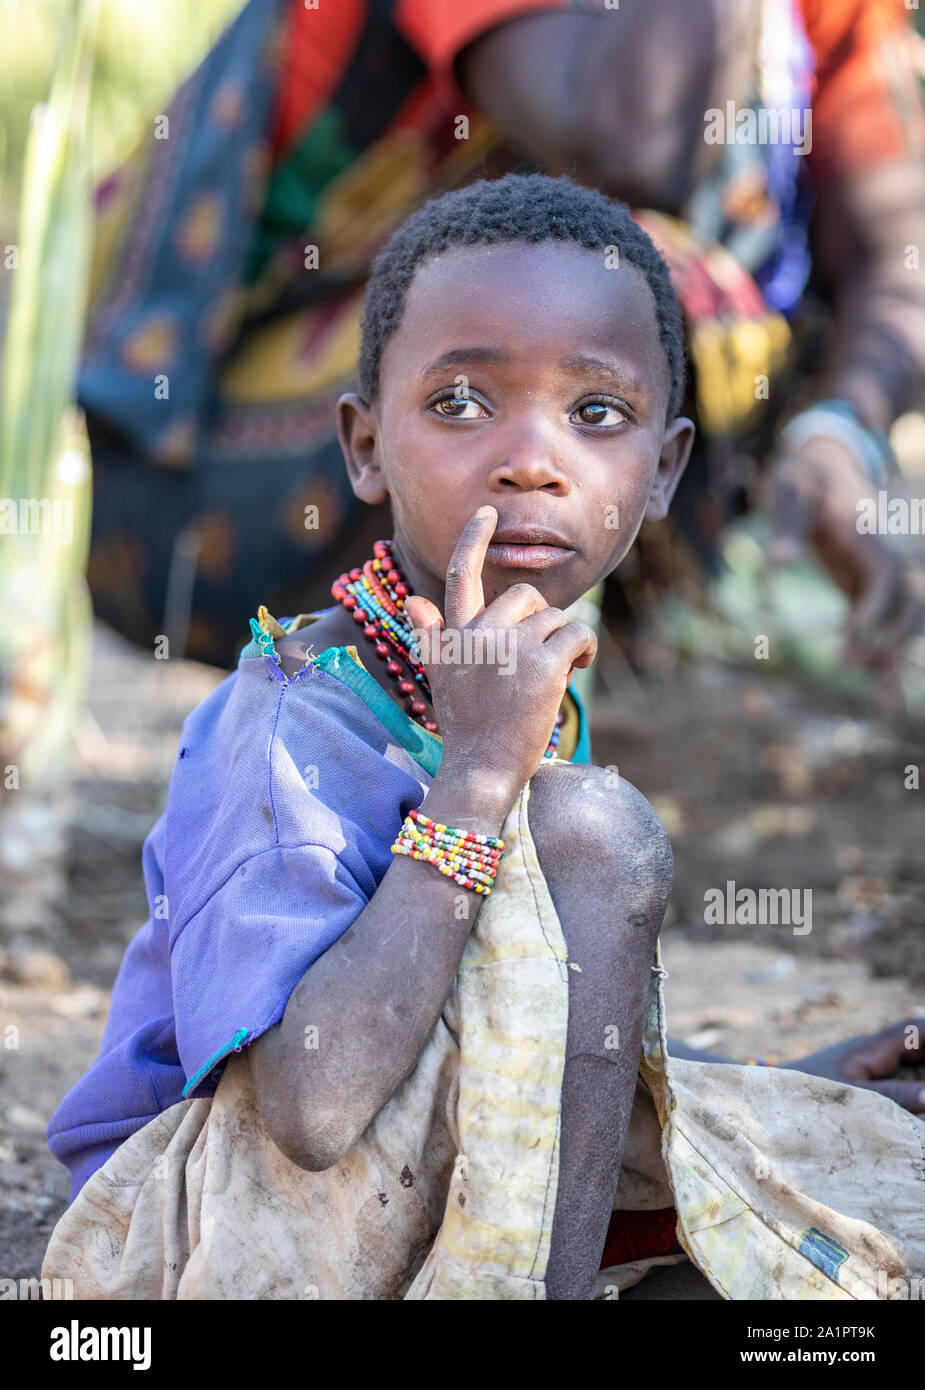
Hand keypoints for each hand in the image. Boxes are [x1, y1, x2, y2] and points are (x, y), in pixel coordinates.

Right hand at [403, 505, 596, 799]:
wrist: (482, 768)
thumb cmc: (467, 727)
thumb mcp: (441, 678)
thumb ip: (431, 636)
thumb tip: (412, 600)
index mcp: (457, 635)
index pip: (463, 575)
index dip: (474, 539)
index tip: (486, 513)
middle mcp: (482, 634)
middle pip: (525, 596)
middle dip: (541, 620)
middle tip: (540, 656)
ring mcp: (513, 647)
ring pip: (556, 617)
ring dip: (565, 641)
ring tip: (557, 672)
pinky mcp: (545, 663)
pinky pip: (577, 633)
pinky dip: (584, 649)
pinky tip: (576, 668)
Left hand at [765, 435, 923, 682]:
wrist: (826, 462)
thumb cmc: (803, 477)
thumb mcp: (789, 492)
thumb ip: (785, 525)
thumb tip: (776, 562)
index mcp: (867, 535)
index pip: (886, 577)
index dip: (876, 608)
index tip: (852, 636)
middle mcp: (882, 557)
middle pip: (908, 604)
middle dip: (888, 639)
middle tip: (848, 666)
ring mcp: (879, 573)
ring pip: (907, 620)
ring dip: (894, 655)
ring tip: (878, 702)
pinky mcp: (868, 587)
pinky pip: (885, 627)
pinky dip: (886, 659)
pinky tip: (881, 697)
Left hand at [788, 1018, 924, 1114]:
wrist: (768, 1094)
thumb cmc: (806, 1091)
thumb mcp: (853, 1096)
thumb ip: (894, 1096)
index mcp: (872, 1047)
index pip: (917, 1030)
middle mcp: (873, 1049)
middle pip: (918, 1041)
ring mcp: (868, 1062)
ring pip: (910, 1057)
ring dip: (921, 1065)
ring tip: (922, 1088)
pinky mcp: (862, 1077)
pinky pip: (897, 1072)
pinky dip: (912, 1081)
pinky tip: (915, 1094)